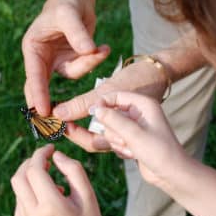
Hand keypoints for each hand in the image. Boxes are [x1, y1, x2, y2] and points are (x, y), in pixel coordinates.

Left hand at [11, 145, 105, 215]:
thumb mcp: (88, 195)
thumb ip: (74, 170)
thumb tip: (57, 155)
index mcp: (51, 207)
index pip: (35, 170)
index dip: (41, 154)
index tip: (51, 148)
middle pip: (19, 177)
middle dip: (31, 163)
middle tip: (47, 159)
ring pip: (18, 189)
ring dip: (31, 177)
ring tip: (51, 180)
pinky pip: (20, 203)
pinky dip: (30, 192)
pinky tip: (47, 197)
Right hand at [23, 0, 109, 115]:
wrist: (78, 1)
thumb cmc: (67, 4)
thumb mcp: (69, 16)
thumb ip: (77, 33)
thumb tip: (88, 51)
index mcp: (34, 49)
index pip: (35, 75)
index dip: (38, 94)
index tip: (42, 112)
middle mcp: (44, 58)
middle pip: (43, 85)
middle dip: (50, 100)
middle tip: (55, 121)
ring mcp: (58, 62)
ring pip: (73, 75)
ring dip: (88, 64)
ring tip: (101, 48)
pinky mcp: (72, 61)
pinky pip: (84, 68)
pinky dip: (95, 60)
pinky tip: (104, 47)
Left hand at [52, 60, 167, 151]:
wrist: (157, 72)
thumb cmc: (139, 80)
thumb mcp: (110, 90)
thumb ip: (84, 104)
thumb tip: (58, 114)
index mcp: (125, 136)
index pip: (94, 143)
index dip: (75, 135)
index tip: (58, 122)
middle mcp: (123, 136)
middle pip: (94, 140)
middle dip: (75, 131)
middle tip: (58, 118)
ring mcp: (123, 129)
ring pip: (98, 132)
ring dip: (81, 124)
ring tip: (65, 113)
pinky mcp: (121, 120)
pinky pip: (103, 123)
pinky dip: (91, 117)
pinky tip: (80, 110)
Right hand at [91, 91, 188, 184]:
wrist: (170, 174)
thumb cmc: (158, 151)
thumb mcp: (134, 134)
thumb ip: (113, 120)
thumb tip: (95, 109)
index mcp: (143, 104)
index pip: (116, 95)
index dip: (103, 103)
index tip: (92, 113)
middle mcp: (137, 113)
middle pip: (110, 115)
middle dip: (114, 131)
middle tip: (125, 141)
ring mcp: (134, 127)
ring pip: (110, 130)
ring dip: (117, 142)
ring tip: (132, 149)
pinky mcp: (131, 139)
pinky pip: (115, 140)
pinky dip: (120, 148)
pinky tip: (133, 154)